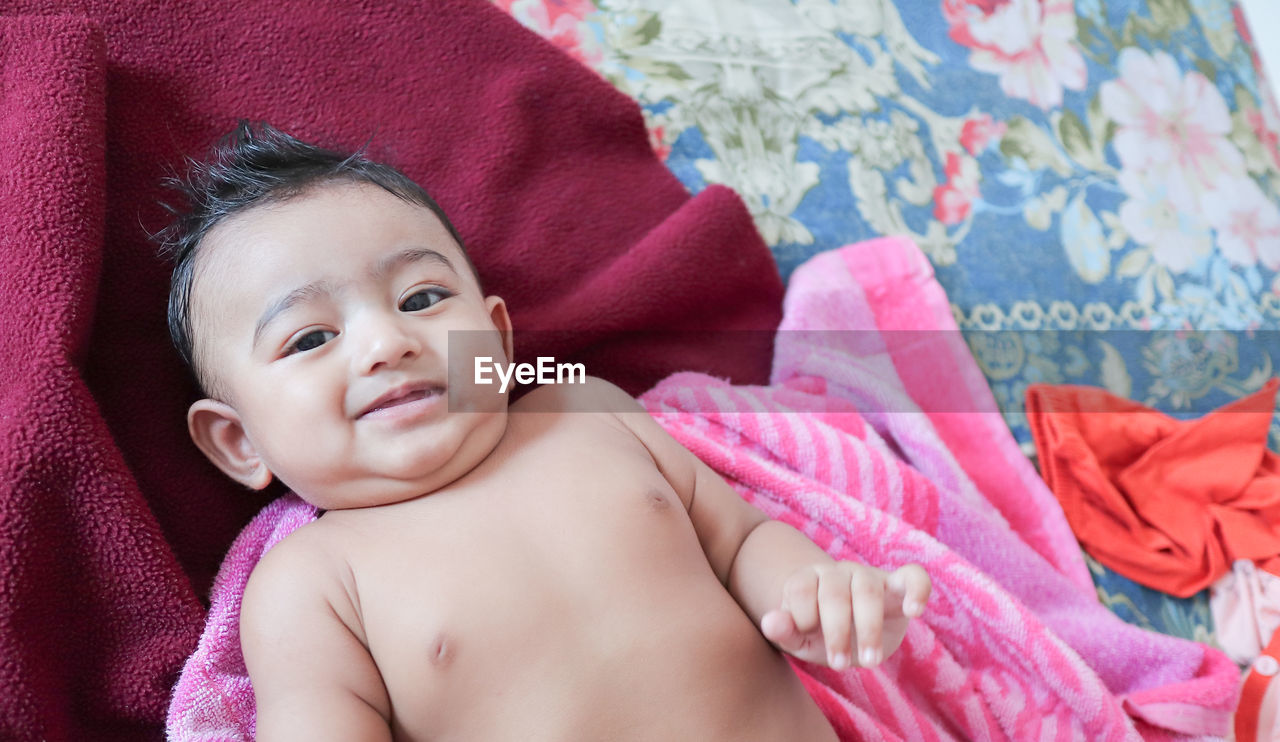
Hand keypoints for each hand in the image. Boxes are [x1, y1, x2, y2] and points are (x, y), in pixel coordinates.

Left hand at [760, 562, 929, 669]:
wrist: (851, 633)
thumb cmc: (820, 635)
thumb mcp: (800, 640)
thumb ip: (784, 631)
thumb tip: (770, 622)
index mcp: (808, 579)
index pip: (800, 589)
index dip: (802, 617)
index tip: (809, 642)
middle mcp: (838, 572)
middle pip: (834, 593)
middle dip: (836, 632)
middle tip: (839, 666)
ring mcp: (869, 576)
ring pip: (868, 590)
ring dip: (869, 628)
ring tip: (870, 662)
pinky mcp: (898, 585)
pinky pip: (914, 576)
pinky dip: (917, 590)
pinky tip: (914, 612)